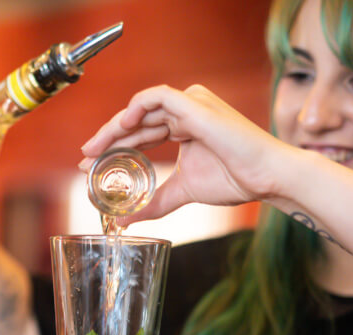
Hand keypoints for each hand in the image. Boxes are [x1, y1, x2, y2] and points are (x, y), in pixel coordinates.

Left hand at [80, 84, 292, 222]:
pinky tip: (123, 126)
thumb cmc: (235, 180)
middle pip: (137, 122)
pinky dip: (137, 107)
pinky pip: (158, 96)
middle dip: (108, 140)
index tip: (92, 165)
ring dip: (115, 127)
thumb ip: (154, 203)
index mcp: (184, 127)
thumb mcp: (183, 193)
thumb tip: (125, 221)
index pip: (141, 133)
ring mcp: (191, 105)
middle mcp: (185, 112)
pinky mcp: (195, 105)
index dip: (115, 148)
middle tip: (86, 159)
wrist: (266, 178)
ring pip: (142, 109)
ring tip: (96, 149)